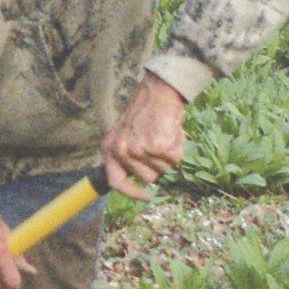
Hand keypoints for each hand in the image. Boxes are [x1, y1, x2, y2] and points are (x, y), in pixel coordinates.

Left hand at [100, 71, 186, 198]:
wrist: (158, 91)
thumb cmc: (145, 113)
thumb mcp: (125, 134)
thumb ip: (127, 156)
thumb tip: (139, 181)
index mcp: (109, 149)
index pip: (115, 182)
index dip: (132, 193)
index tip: (146, 197)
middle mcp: (121, 151)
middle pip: (148, 179)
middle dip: (158, 166)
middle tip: (158, 144)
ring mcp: (138, 150)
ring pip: (163, 171)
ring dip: (168, 156)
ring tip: (163, 135)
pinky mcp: (157, 147)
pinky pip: (175, 160)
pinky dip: (178, 148)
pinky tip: (171, 132)